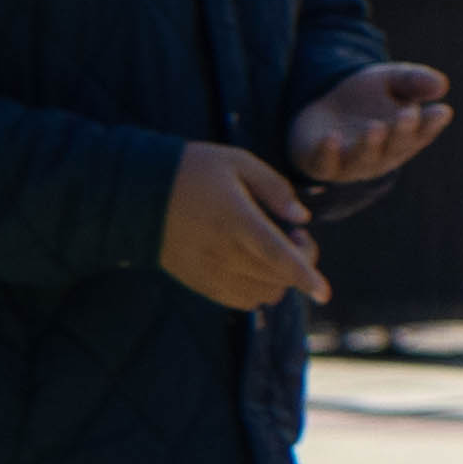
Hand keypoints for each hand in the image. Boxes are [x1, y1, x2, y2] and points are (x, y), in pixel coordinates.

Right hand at [157, 142, 329, 311]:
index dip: (305, 276)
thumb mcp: (237, 162)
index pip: (279, 257)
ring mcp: (210, 272)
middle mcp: (224, 253)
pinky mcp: (198, 282)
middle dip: (299, 264)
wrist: (137, 194)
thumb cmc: (192, 170)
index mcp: (237, 220)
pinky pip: (239, 301)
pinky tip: (254, 265)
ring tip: (272, 250)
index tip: (325, 292)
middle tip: (294, 236)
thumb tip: (301, 217)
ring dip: (279, 279)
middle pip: (277, 279)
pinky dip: (257, 290)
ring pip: (261, 294)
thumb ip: (274, 188)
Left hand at [291, 60, 456, 183]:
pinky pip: (325, 163)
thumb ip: (414, 80)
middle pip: (394, 147)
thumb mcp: (390, 80)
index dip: (432, 124)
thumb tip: (442, 85)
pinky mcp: (321, 163)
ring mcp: (351, 163)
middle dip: (401, 132)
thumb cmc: (366, 97)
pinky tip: (332, 137)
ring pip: (362, 159)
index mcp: (404, 138)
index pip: (422, 133)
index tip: (442, 111)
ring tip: (375, 128)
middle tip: (408, 114)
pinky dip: (328, 152)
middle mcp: (381, 155)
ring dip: (369, 145)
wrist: (323, 106)